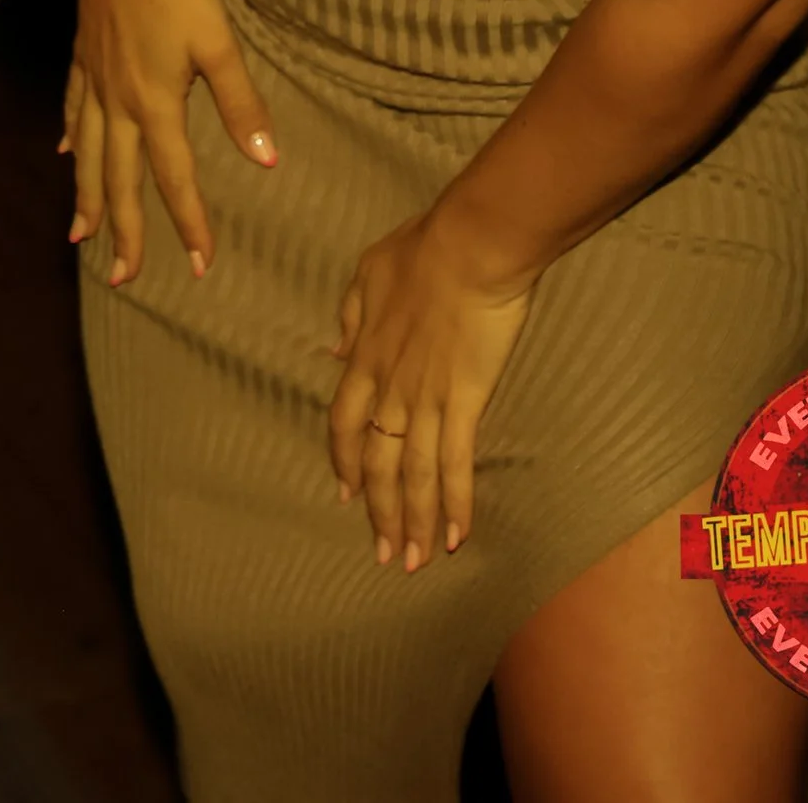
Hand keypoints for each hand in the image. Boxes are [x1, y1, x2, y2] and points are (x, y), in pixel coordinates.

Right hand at [65, 0, 275, 284]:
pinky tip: (63, 156)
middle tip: (125, 276)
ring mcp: (94, 84)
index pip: (174, 177)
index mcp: (155, 104)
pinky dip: (68, 140)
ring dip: (87, 198)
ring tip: (81, 237)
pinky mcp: (82, 61)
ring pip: (86, 155)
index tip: (201, 265)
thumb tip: (268, 161)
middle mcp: (118, 104)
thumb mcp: (217, 44)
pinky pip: (71, 112)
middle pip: (119, 180)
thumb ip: (242, 104)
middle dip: (125, 231)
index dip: (189, 223)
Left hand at [327, 212, 532, 572]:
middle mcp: (389, 387)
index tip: (347, 493)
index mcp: (365, 356)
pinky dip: (454, 503)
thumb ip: (352, 317)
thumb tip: (339, 351)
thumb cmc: (423, 249)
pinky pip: (455, 463)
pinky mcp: (465, 401)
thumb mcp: (368, 274)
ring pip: (413, 475)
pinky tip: (456, 536)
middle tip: (384, 552)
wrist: (469, 246)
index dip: (345, 461)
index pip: (345, 423)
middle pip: (377, 462)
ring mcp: (426, 398)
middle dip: (380, 511)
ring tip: (412, 561)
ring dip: (412, 521)